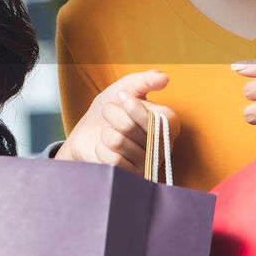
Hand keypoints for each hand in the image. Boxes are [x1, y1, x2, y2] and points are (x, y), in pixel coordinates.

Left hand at [55, 70, 178, 173]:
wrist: (87, 134)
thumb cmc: (111, 110)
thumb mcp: (125, 88)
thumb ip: (144, 81)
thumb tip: (164, 78)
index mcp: (167, 124)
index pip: (163, 118)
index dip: (137, 108)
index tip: (122, 98)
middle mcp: (163, 147)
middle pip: (135, 128)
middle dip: (114, 115)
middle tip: (110, 114)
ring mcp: (147, 165)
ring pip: (120, 142)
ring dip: (106, 133)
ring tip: (107, 132)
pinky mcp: (131, 178)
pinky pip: (114, 160)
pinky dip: (102, 149)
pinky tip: (104, 148)